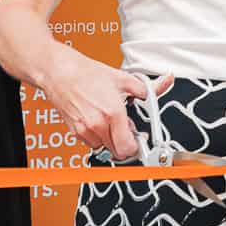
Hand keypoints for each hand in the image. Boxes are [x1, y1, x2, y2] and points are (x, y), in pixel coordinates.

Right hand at [43, 53, 172, 162]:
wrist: (60, 72)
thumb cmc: (87, 74)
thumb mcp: (122, 78)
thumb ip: (147, 88)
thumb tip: (165, 82)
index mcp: (113, 113)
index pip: (129, 148)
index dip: (137, 146)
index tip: (140, 140)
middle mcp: (98, 125)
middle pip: (118, 152)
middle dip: (125, 143)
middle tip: (127, 129)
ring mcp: (85, 130)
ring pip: (105, 148)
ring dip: (111, 140)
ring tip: (111, 121)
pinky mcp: (75, 131)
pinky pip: (92, 143)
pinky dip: (98, 137)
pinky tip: (99, 121)